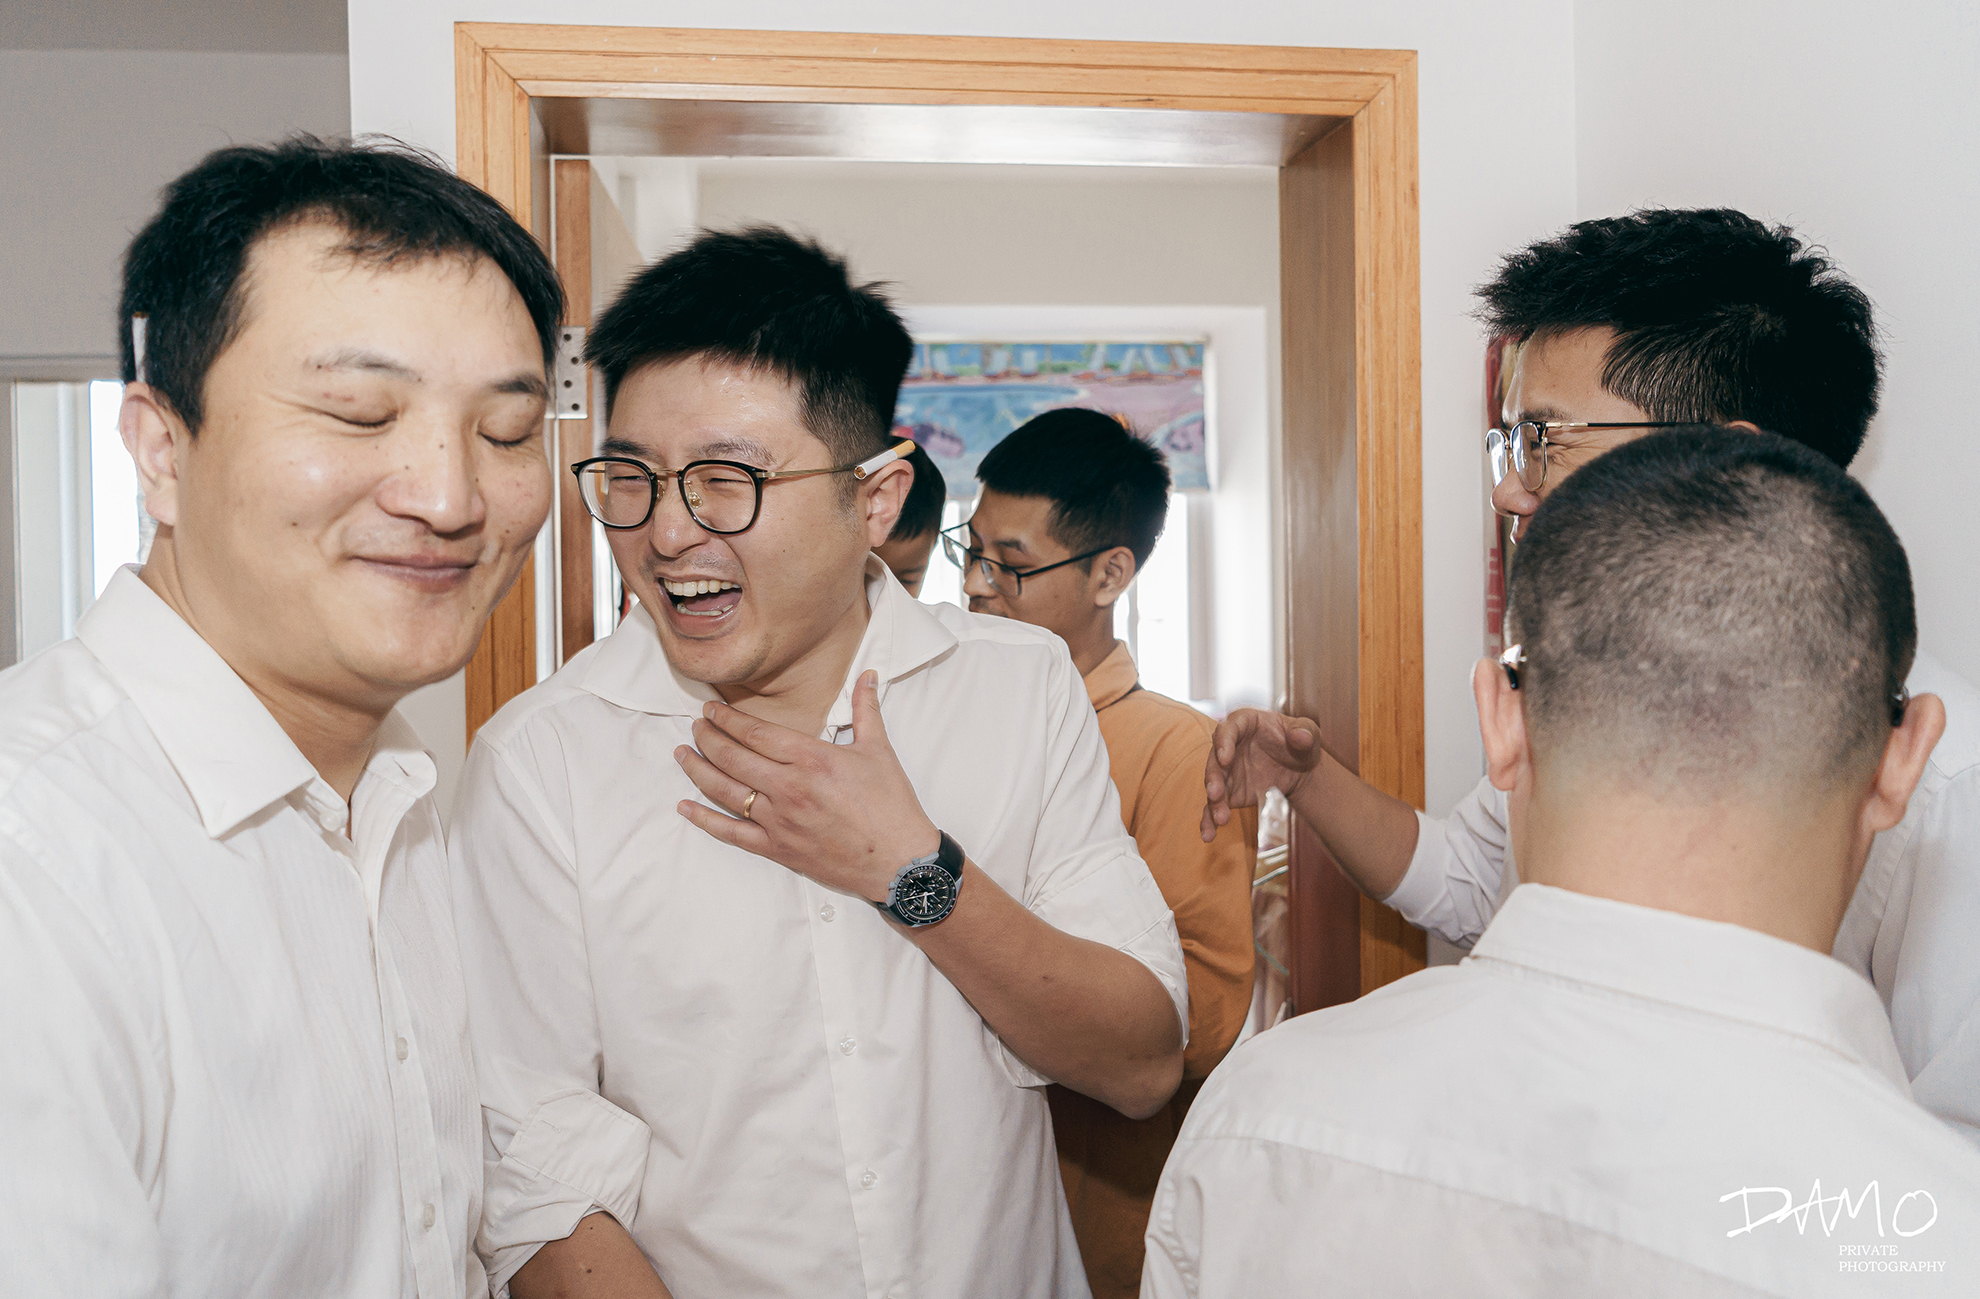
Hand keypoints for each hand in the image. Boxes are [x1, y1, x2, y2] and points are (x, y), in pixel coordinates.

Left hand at [674, 670, 938, 901]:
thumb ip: (865, 710)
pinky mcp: (777, 849)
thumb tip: (867, 674)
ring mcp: (778, 820)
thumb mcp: (879, 751)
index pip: (755, 732)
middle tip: (695, 726)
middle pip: (732, 757)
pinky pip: (731, 833)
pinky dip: (704, 819)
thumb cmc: (891, 807)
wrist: (899, 863)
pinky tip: (685, 807)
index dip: (728, 718)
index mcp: (811, 759)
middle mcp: (788, 788)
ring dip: (698, 770)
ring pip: (725, 791)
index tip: (711, 709)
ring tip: (683, 755)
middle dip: (708, 738)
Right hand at [1202, 708, 1321, 842]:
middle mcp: (1229, 746)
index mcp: (1245, 724)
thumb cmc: (1301, 742)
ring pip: (1213, 785)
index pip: (1228, 728)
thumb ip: (1306, 732)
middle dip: (1213, 777)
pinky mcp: (1229, 792)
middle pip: (1214, 759)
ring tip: (1220, 818)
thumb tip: (1301, 737)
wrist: (1300, 768)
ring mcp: (1227, 770)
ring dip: (1213, 801)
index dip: (1224, 742)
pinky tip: (1209, 835)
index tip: (1225, 758)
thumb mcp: (1309, 733)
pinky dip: (1209, 820)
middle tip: (1215, 793)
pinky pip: (1215, 806)